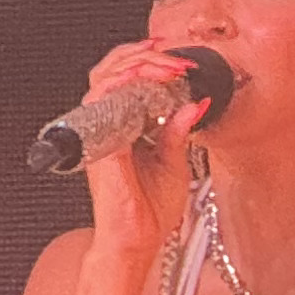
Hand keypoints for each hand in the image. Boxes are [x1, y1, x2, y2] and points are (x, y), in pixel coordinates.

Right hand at [76, 38, 209, 251]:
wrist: (138, 240)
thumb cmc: (149, 209)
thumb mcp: (174, 162)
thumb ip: (178, 130)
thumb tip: (194, 103)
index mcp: (124, 126)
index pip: (127, 78)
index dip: (150, 61)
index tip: (180, 61)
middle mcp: (109, 125)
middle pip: (111, 69)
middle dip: (143, 54)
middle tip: (174, 57)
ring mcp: (101, 132)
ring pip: (104, 77)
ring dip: (137, 63)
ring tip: (165, 64)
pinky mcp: (100, 142)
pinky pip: (102, 101)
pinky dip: (123, 83)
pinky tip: (147, 80)